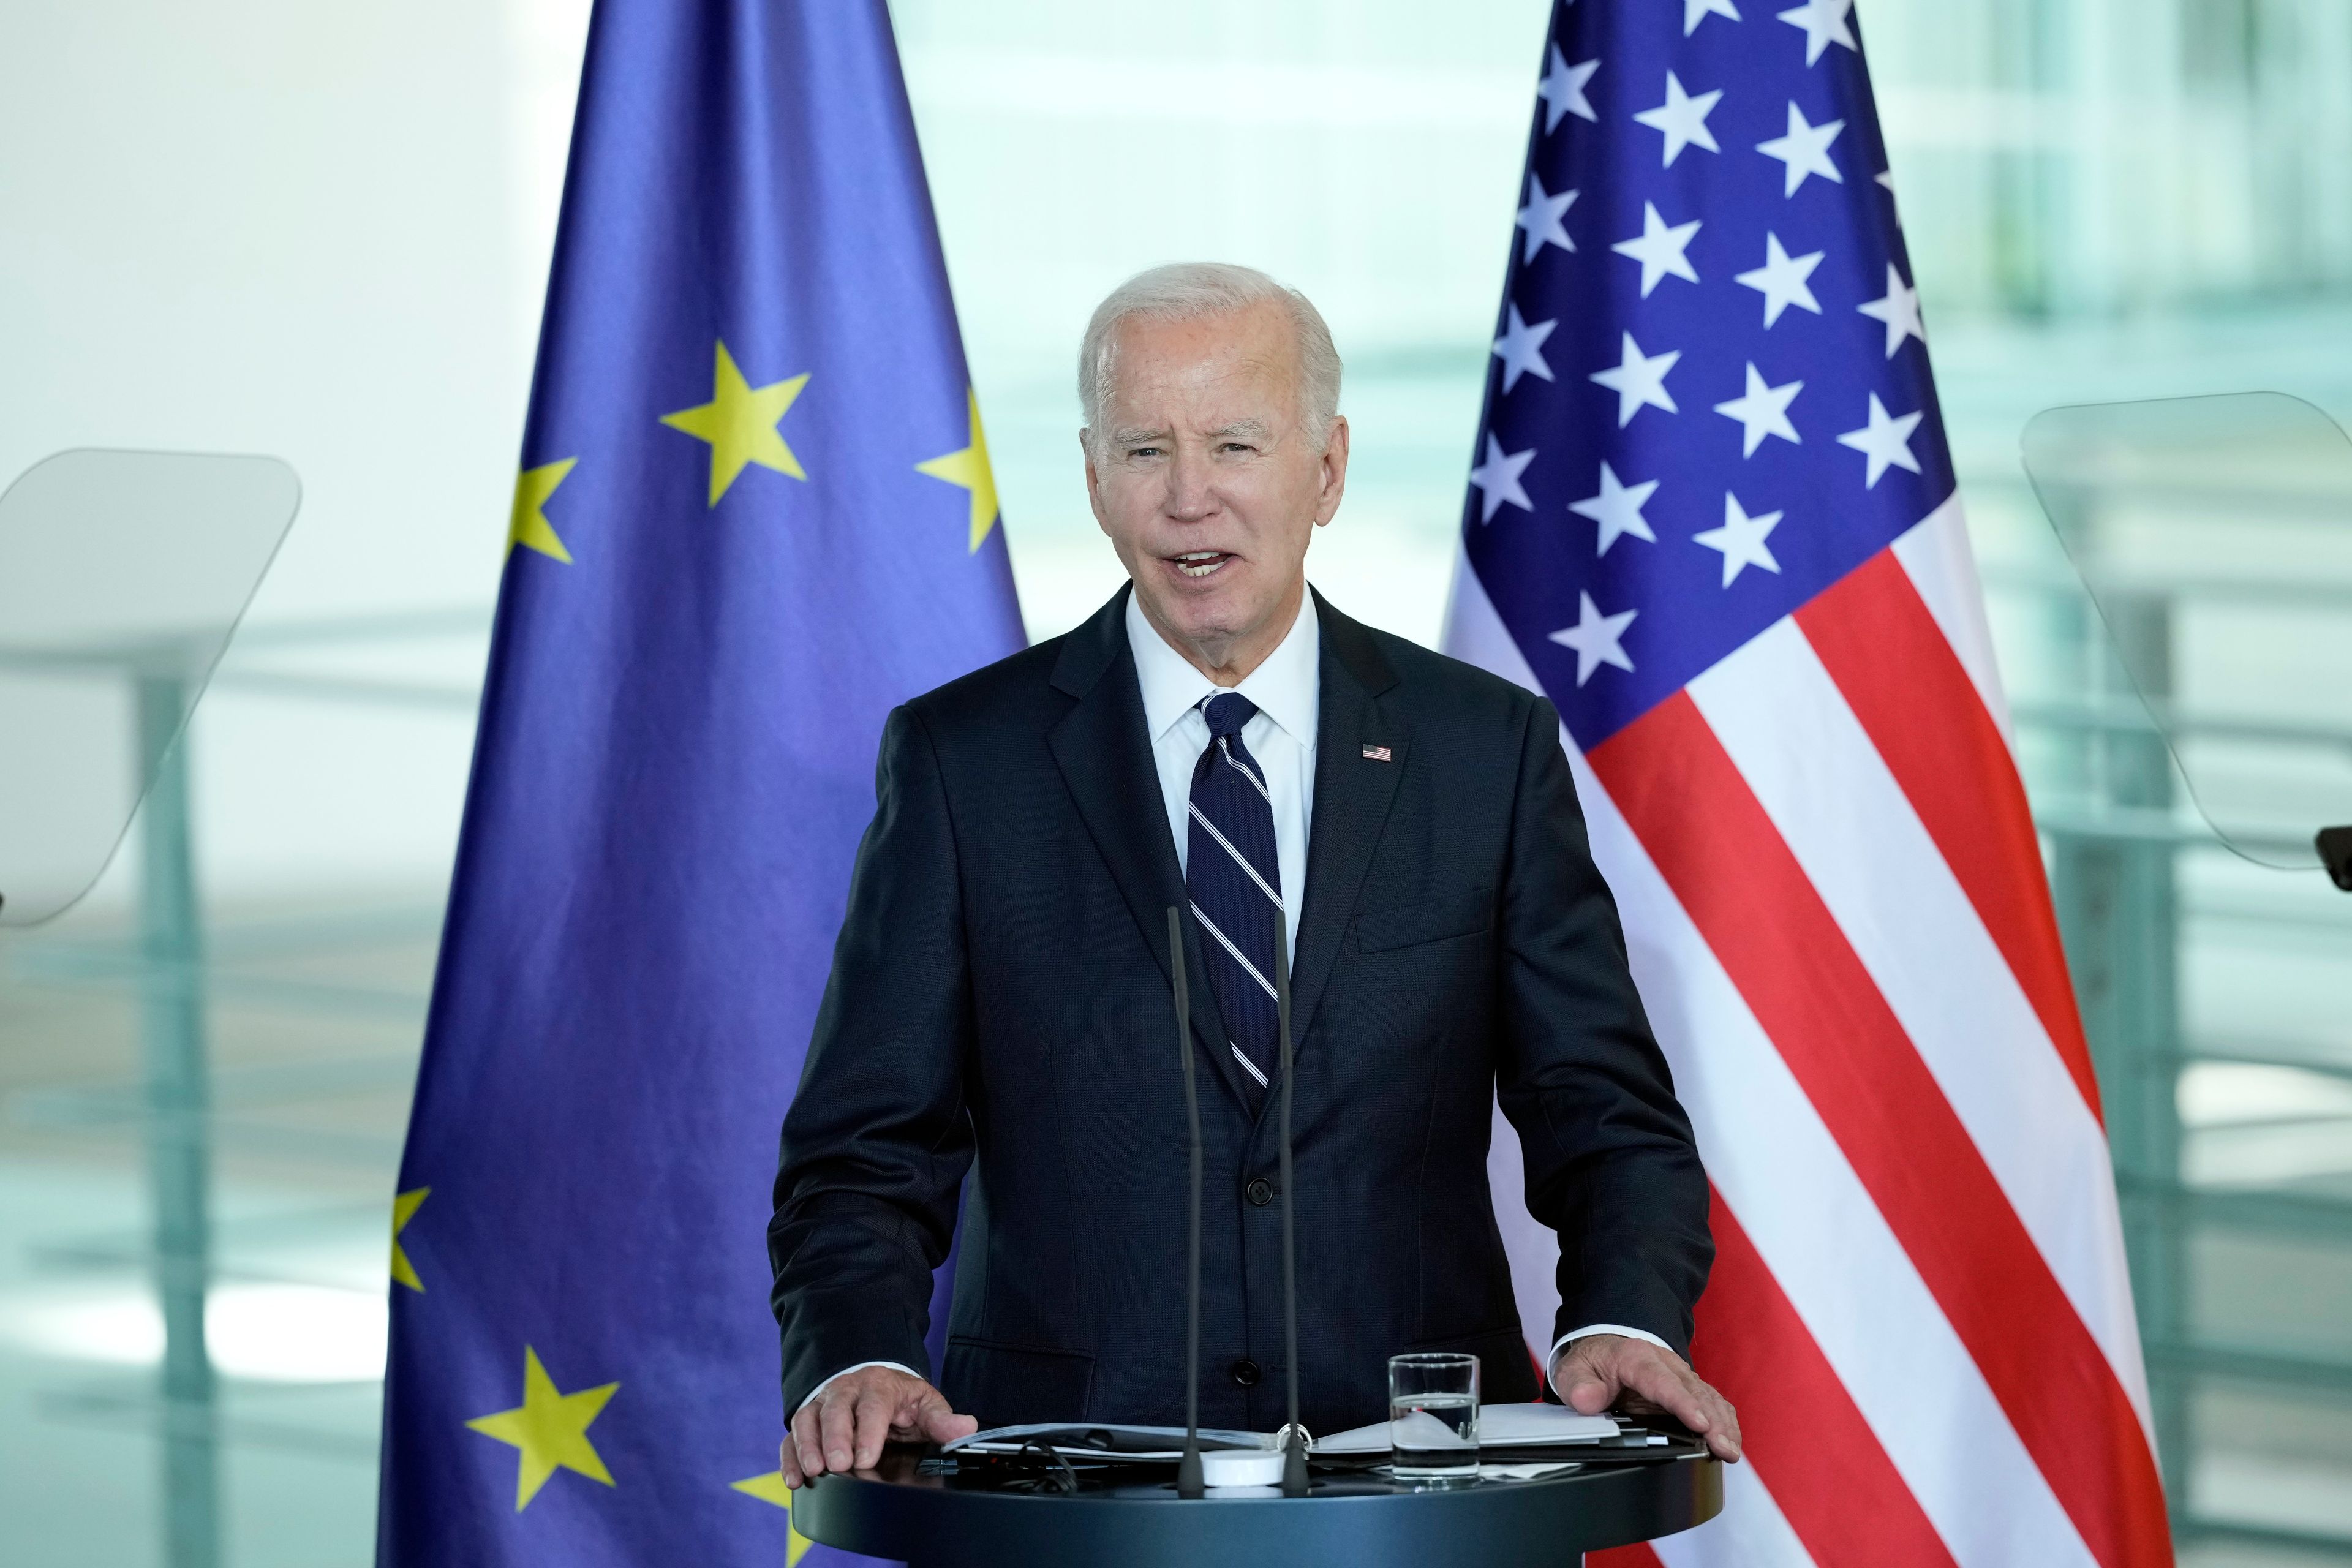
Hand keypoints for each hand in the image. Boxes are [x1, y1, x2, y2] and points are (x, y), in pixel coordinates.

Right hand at [780, 1366, 977, 1487]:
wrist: (876, 1382)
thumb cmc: (901, 1399)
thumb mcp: (925, 1403)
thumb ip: (942, 1419)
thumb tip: (965, 1428)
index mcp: (879, 1386)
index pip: (873, 1406)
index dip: (868, 1432)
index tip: (866, 1457)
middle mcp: (846, 1391)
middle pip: (836, 1410)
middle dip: (835, 1438)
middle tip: (837, 1464)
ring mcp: (823, 1405)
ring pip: (808, 1419)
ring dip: (807, 1445)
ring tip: (813, 1470)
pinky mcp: (807, 1421)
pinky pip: (791, 1436)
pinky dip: (790, 1457)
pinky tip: (794, 1479)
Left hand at [1550, 1333, 1740, 1461]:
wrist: (1603, 1350)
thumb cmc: (1592, 1365)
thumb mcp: (1572, 1372)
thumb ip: (1578, 1385)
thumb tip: (1587, 1399)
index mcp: (1636, 1357)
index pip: (1662, 1381)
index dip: (1682, 1403)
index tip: (1699, 1424)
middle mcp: (1664, 1364)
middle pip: (1693, 1391)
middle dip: (1712, 1420)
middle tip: (1722, 1447)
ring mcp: (1680, 1376)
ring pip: (1708, 1398)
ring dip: (1723, 1424)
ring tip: (1730, 1451)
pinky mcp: (1688, 1390)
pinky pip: (1712, 1404)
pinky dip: (1725, 1422)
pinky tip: (1730, 1443)